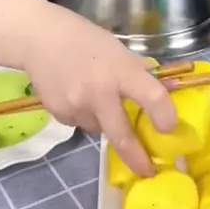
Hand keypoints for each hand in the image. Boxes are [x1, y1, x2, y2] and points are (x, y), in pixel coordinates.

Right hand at [25, 11, 176, 174]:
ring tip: (95, 97)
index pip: (152, 98)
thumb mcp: (118, 49)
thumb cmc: (85, 39)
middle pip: (123, 137)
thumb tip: (161, 92)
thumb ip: (137, 72)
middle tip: (148, 170)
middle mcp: (99, 92)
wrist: (39, 38)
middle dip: (138, 159)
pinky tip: (76, 95)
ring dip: (105, 123)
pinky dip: (84, 116)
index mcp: (120, 70)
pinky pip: (80, 124)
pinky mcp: (60, 115)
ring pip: (100, 130)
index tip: (169, 128)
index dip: (166, 116)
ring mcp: (77, 107)